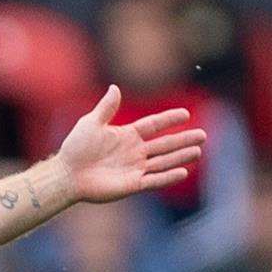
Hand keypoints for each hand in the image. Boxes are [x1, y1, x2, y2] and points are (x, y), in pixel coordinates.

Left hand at [56, 85, 205, 204]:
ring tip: (198, 151)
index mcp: (127, 135)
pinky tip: (182, 172)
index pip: (154, 125)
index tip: (186, 114)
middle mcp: (135, 152)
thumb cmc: (76, 147)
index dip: (169, 119)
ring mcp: (135, 168)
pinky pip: (154, 180)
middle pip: (165, 144)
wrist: (67, 174)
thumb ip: (106, 108)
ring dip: (180, 157)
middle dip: (183, 140)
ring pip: (163, 161)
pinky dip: (168, 177)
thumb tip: (115, 87)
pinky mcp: (132, 184)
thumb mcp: (91, 123)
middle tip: (203, 135)